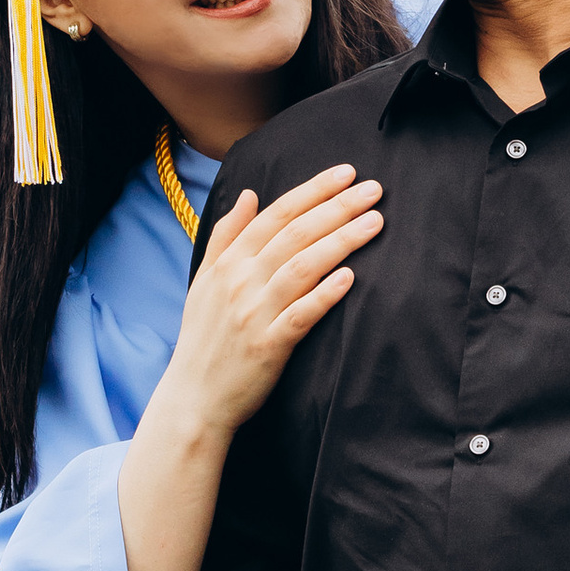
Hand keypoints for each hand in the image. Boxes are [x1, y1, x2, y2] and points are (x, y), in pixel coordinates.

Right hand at [154, 165, 383, 450]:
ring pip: (302, 266)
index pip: (276, 214)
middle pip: (295, 233)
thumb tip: (251, 195)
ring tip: (375, 223)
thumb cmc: (204, 338)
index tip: (346, 173)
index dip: (313, 191)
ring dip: (341, 241)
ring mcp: (254, 313)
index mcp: (228, 262)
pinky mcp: (268, 346)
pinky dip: (325, 294)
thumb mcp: (205, 280)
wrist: (194, 397)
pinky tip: (350, 277)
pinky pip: (301, 314)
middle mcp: (240, 281)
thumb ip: (226, 235)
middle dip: (337, 207)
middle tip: (374, 190)